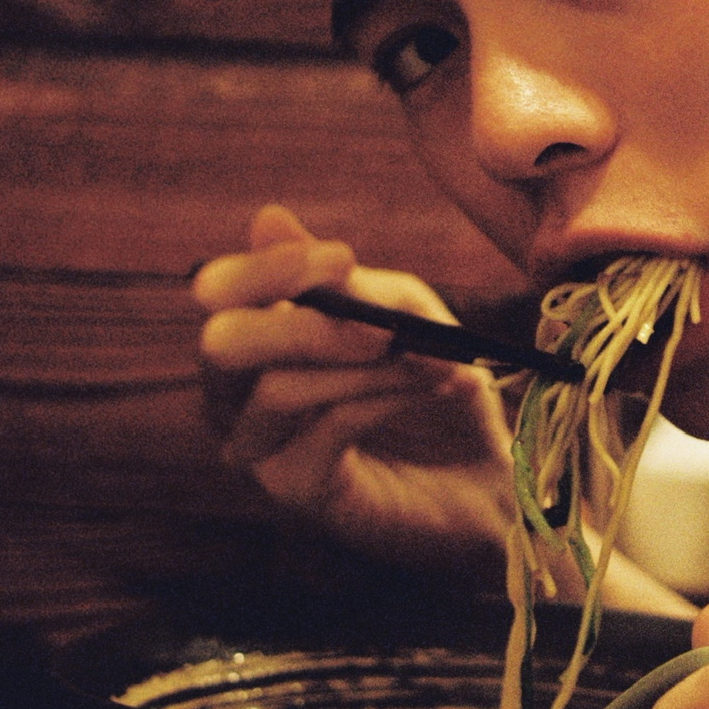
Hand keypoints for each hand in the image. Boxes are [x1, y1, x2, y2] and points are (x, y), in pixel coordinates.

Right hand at [193, 204, 515, 580]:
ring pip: (276, 392)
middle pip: (221, 345)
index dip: (267, 269)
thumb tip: (267, 217)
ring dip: (365, 367)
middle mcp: (239, 390)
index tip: (342, 258)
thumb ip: (343, 280)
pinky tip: (432, 388)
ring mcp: (260, 447)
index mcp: (257, 331)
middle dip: (304, 326)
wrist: (489, 468)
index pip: (219, 291)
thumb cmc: (435, 380)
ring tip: (436, 361)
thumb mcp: (402, 312)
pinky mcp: (295, 491)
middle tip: (381, 327)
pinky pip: (322, 432)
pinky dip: (383, 400)